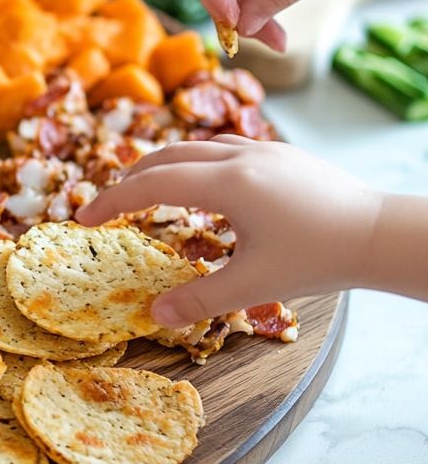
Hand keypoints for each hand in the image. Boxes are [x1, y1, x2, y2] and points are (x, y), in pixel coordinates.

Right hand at [74, 136, 381, 326]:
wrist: (380, 234)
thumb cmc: (319, 258)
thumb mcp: (254, 285)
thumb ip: (199, 299)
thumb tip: (154, 315)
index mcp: (227, 183)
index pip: (151, 185)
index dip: (111, 201)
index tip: (83, 218)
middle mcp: (241, 157)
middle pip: (167, 156)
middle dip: (130, 178)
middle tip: (108, 206)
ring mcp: (265, 151)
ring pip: (197, 147)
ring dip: (164, 166)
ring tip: (148, 192)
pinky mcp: (283, 156)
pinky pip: (225, 149)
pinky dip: (197, 164)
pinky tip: (204, 187)